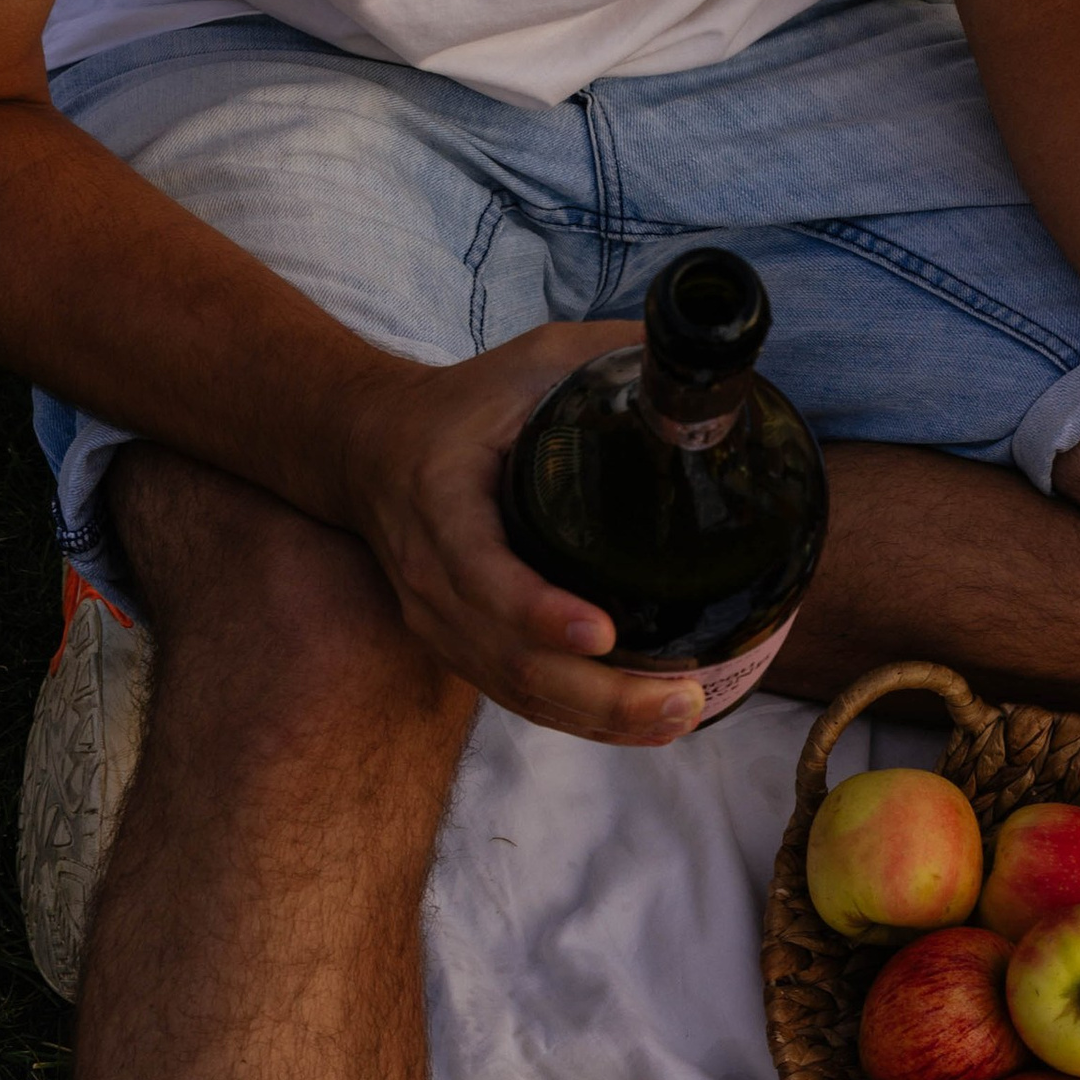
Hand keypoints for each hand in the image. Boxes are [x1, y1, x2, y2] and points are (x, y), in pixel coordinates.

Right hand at [333, 324, 717, 745]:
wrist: (370, 446)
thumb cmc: (466, 403)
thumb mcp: (531, 360)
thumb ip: (613, 354)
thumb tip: (710, 364)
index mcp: (441, 501)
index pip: (481, 571)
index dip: (537, 610)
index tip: (602, 632)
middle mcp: (431, 577)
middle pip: (510, 659)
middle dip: (599, 694)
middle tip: (682, 695)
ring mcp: (439, 621)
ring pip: (518, 691)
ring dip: (600, 720)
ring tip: (680, 714)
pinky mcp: (458, 646)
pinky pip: (518, 698)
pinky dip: (580, 721)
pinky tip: (645, 725)